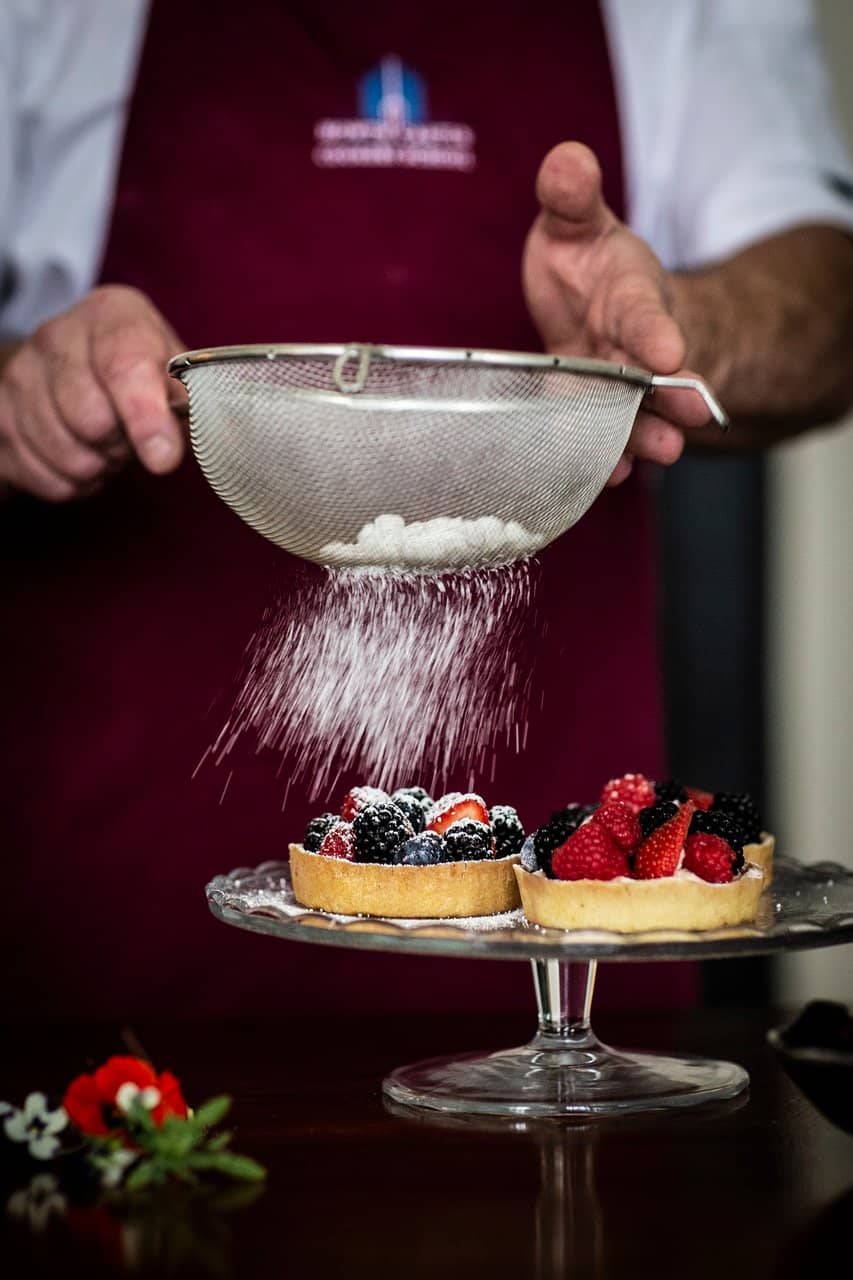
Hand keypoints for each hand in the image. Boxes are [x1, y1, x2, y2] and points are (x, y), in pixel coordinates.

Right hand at [0, 285, 187, 500]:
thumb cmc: (139, 378)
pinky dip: (73, 482)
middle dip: (120, 443)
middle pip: (91, 418)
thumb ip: (183, 403)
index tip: (163, 459)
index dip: (145, 417)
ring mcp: (21, 374)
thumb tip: (168, 443)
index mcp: (111, 315)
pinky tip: (82, 456)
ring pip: (68, 455)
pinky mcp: (1, 417)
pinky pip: (46, 477)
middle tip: (129, 434)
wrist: (73, 377)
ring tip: (106, 445)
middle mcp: (58, 335)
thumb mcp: (174, 376)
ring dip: (98, 466)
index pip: (124, 365)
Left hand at [523, 142, 711, 483]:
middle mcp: (631, 346)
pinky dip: (607, 457)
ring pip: (635, 412)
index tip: (667, 350)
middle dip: (670, 394)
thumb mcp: (575, 219)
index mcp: (630, 296)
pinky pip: (603, 437)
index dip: (654, 331)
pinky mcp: (592, 411)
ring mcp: (615, 384)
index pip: (643, 313)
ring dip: (646, 435)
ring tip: (658, 454)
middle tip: (689, 415)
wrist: (597, 307)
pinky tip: (606, 476)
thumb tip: (567, 162)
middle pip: (652, 373)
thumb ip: (570, 193)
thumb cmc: (585, 261)